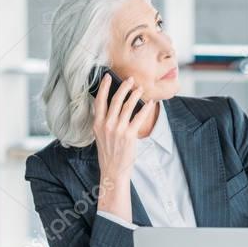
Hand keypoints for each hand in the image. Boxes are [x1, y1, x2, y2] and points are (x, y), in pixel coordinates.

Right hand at [92, 74, 154, 219]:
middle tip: (130, 80)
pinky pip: (139, 117)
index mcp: (97, 124)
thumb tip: (114, 104)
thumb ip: (104, 121)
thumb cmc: (108, 152)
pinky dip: (146, 108)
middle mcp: (106, 125)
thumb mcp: (100, 135)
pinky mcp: (129, 135)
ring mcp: (118, 129)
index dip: (103, 87)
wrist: (113, 169)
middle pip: (116, 100)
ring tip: (140, 89)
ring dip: (136, 95)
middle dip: (124, 87)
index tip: (107, 76)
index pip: (99, 101)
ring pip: (128, 106)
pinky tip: (150, 103)